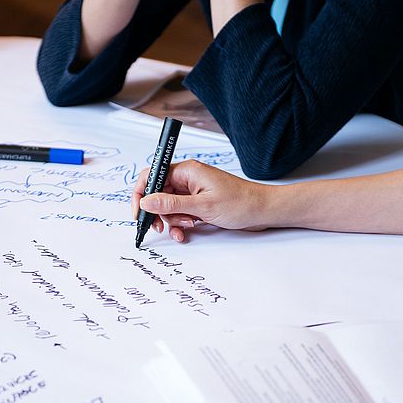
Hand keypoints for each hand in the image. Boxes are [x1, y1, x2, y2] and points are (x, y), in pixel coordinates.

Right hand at [130, 160, 271, 242]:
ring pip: (168, 206)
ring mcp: (193, 191)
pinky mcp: (199, 203)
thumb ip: (171, 204)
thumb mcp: (202, 206)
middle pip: (158, 193)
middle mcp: (187, 178)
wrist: (263, 211)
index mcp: (187, 171)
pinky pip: (180, 213)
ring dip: (171, 221)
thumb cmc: (240, 203)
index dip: (141, 193)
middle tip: (158, 227)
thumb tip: (146, 201)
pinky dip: (179, 224)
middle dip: (157, 212)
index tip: (138, 212)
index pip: (152, 175)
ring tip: (184, 228)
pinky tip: (186, 232)